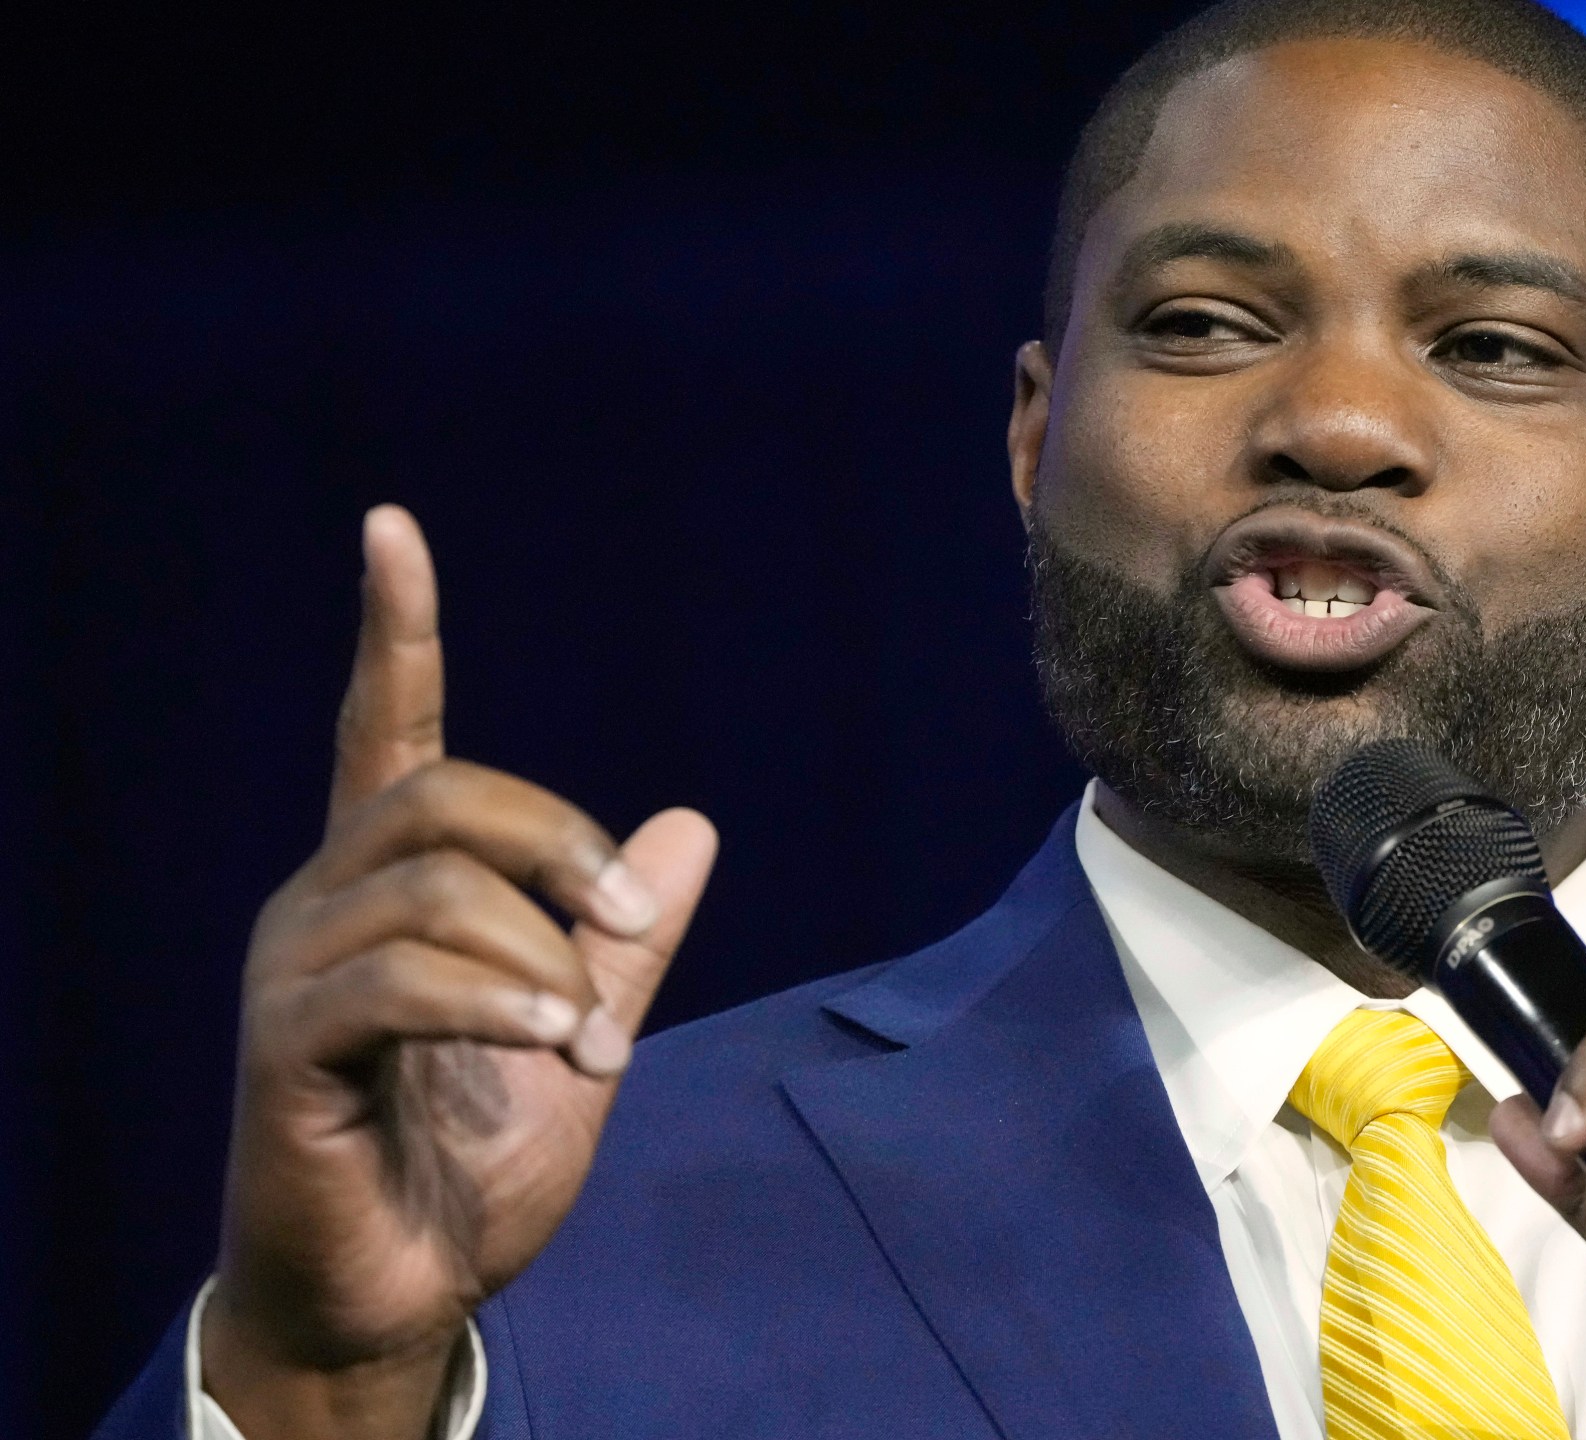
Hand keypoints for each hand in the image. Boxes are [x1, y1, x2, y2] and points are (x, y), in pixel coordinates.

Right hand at [200, 506, 719, 1438]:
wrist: (402, 1294)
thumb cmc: (469, 1164)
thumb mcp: (581, 1033)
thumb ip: (626, 941)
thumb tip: (696, 822)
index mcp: (392, 888)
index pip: (383, 729)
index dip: (395, 631)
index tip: (392, 526)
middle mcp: (325, 905)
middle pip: (445, 796)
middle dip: (562, 844)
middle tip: (627, 928)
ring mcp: (295, 975)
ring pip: (433, 885)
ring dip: (544, 958)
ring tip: (588, 1044)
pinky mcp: (284, 1050)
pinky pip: (398, 979)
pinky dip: (497, 1002)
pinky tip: (554, 1047)